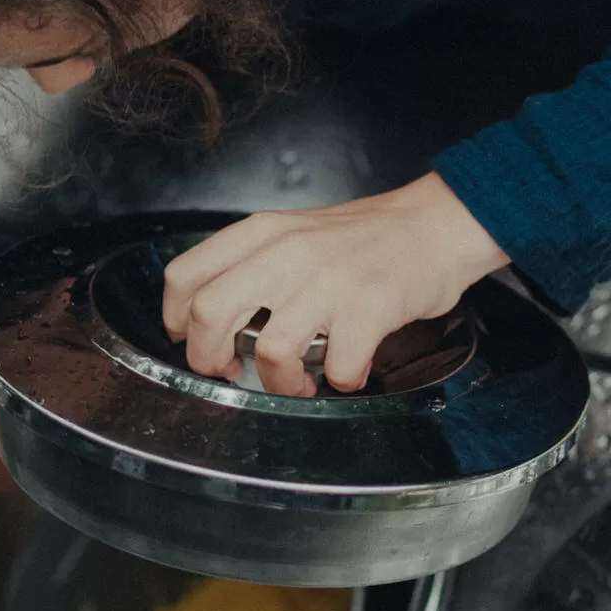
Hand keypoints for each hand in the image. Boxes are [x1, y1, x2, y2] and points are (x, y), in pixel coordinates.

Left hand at [161, 174, 510, 394]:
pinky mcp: (368, 306)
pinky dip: (342, 381)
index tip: (192, 341)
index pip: (185, 274)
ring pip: (270, 351)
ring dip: (281, 384)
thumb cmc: (366, 240)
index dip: (176, 320)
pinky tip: (349, 370)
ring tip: (300, 384)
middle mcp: (287, 252)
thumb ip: (254, 265)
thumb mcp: (296, 234)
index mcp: (263, 233)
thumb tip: (213, 321)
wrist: (435, 225)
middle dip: (210, 360)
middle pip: (209, 315)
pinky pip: (338, 368)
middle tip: (231, 372)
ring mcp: (328, 279)